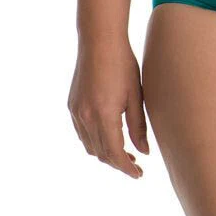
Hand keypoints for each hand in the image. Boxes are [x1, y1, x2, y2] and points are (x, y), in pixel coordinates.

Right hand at [67, 36, 149, 178]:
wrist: (99, 41)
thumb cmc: (123, 64)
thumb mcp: (136, 95)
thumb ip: (138, 126)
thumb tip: (143, 153)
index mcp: (104, 115)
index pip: (115, 154)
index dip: (127, 168)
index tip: (138, 174)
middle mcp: (86, 118)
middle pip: (101, 153)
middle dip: (117, 162)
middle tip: (135, 164)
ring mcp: (76, 112)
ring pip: (89, 146)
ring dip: (105, 153)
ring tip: (123, 151)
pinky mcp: (72, 105)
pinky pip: (82, 133)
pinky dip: (94, 141)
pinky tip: (108, 135)